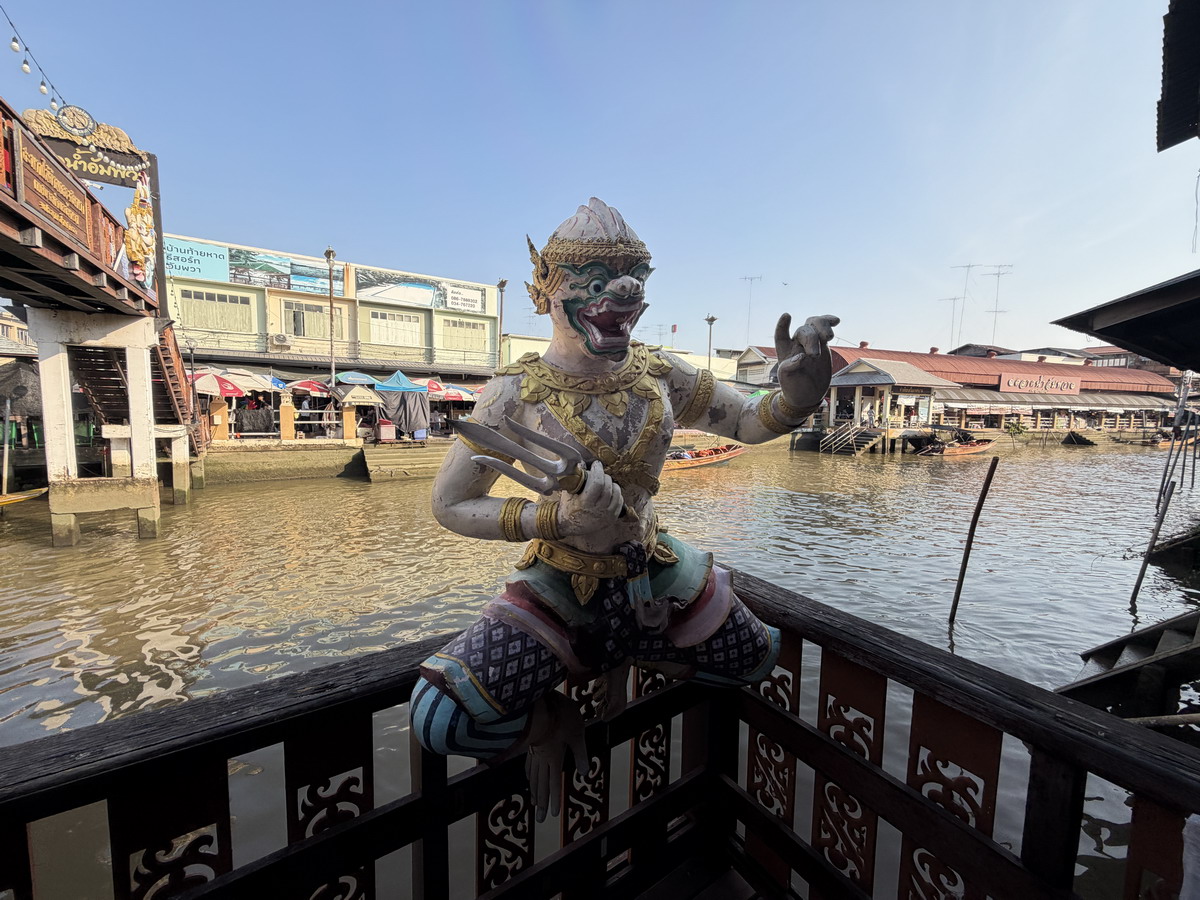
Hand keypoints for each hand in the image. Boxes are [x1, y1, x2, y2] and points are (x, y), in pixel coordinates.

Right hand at [525, 691, 589, 820]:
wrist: (539, 701)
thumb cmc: (561, 715)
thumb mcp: (577, 733)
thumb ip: (580, 753)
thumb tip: (584, 773)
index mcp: (555, 757)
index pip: (554, 783)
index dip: (554, 800)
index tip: (554, 815)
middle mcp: (543, 758)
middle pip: (542, 785)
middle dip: (542, 803)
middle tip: (540, 820)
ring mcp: (534, 751)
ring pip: (534, 776)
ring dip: (534, 792)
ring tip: (534, 804)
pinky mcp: (530, 742)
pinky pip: (528, 763)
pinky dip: (529, 774)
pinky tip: (528, 778)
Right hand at [558, 460, 624, 536]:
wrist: (569, 525)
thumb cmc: (567, 507)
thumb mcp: (568, 492)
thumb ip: (575, 478)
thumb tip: (581, 462)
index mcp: (585, 503)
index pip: (597, 483)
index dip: (598, 470)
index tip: (596, 464)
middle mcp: (597, 511)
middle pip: (607, 487)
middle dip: (604, 476)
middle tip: (599, 472)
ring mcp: (606, 516)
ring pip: (616, 494)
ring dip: (612, 484)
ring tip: (606, 481)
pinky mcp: (612, 519)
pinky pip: (620, 502)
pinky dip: (617, 494)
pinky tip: (610, 491)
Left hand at [774, 314, 839, 411]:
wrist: (808, 395)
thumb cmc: (794, 387)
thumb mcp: (787, 380)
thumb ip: (791, 367)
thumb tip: (801, 356)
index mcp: (785, 351)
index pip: (781, 335)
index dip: (783, 325)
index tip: (787, 316)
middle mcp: (796, 344)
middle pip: (803, 331)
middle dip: (811, 339)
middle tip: (814, 355)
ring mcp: (810, 343)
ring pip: (814, 325)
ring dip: (822, 326)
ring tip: (828, 336)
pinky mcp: (822, 345)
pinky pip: (825, 330)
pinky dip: (829, 323)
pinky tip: (836, 320)